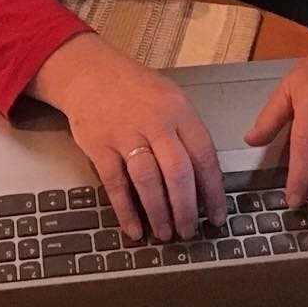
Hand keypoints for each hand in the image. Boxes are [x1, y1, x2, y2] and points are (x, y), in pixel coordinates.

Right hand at [30, 34, 226, 241]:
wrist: (90, 72)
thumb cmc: (135, 89)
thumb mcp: (169, 99)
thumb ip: (186, 133)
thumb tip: (205, 180)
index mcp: (179, 110)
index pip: (204, 155)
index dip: (213, 190)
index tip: (217, 216)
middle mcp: (156, 122)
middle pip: (178, 173)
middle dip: (186, 209)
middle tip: (189, 232)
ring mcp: (126, 133)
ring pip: (148, 181)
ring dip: (159, 213)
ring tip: (165, 234)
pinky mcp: (100, 145)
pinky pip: (116, 184)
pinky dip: (126, 211)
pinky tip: (134, 229)